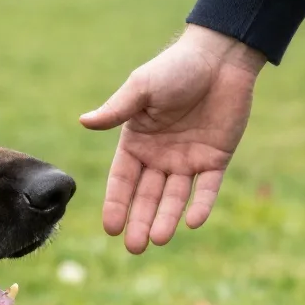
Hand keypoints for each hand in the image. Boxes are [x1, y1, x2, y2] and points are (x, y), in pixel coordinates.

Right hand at [81, 24, 263, 253]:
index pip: (122, 180)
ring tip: (158, 239)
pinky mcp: (216, 159)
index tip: (111, 228)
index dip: (116, 203)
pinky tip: (193, 222)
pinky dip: (201, 205)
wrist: (220, 57)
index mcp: (137, 141)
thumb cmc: (176, 67)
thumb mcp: (141, 87)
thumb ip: (117, 109)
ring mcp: (188, 160)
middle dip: (140, 221)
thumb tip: (84, 121)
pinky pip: (207, 188)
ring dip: (166, 218)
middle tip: (135, 247)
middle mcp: (160, 156)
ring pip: (174, 197)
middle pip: (147, 196)